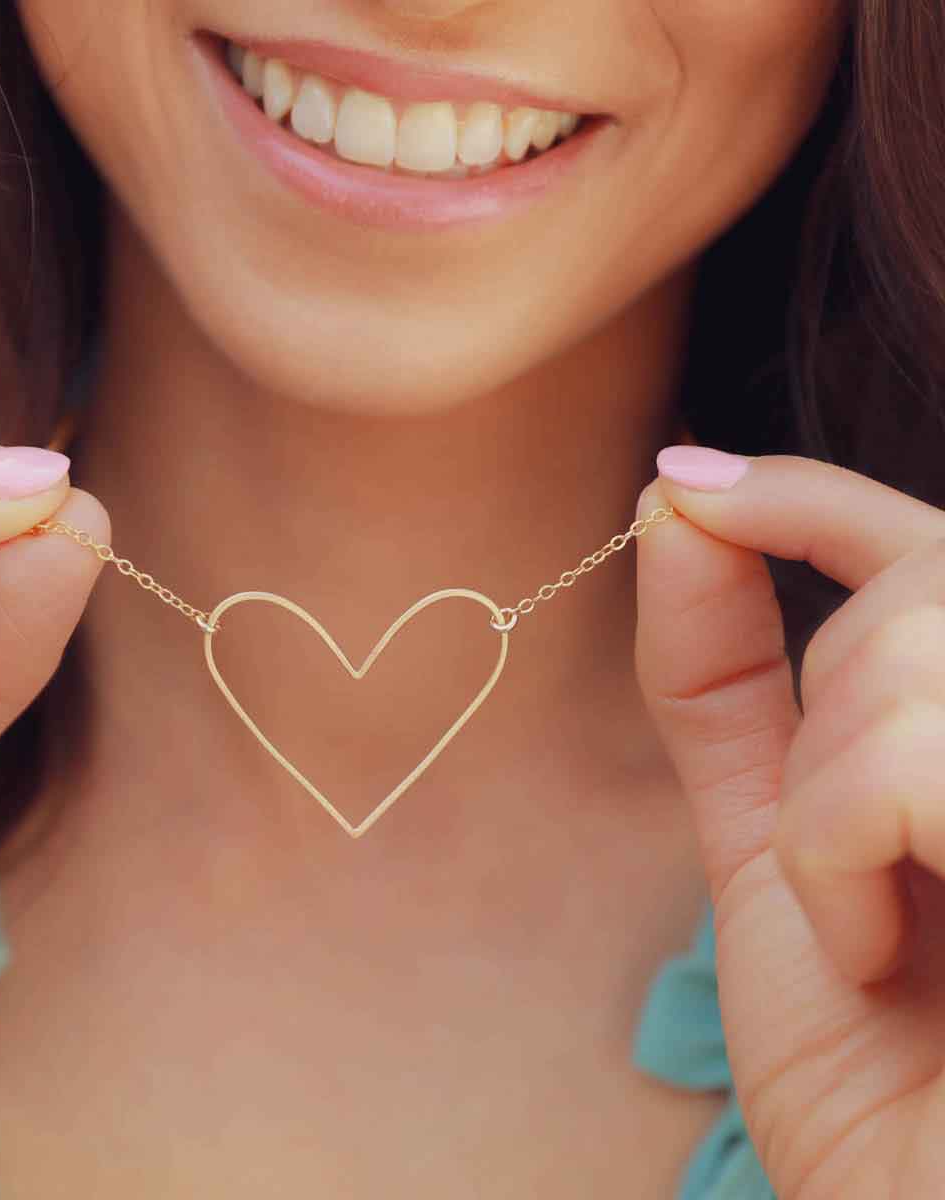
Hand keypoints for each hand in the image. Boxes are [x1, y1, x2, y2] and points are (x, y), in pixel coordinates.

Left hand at [634, 444, 944, 1199]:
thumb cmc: (868, 1058)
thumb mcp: (776, 838)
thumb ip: (727, 675)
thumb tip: (679, 501)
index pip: (930, 546)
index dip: (806, 492)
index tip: (685, 485)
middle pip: (926, 582)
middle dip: (825, 695)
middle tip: (831, 855)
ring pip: (915, 650)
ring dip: (826, 795)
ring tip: (863, 929)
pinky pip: (916, 755)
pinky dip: (845, 844)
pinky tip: (879, 949)